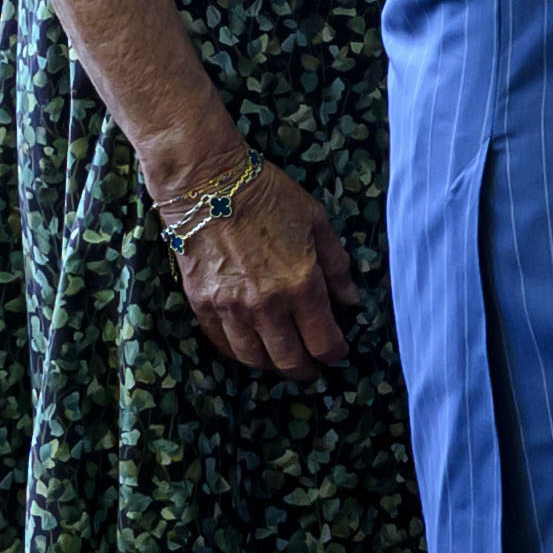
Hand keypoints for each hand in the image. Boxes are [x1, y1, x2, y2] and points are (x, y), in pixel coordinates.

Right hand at [166, 157, 355, 376]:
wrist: (207, 182)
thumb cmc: (267, 195)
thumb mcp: (316, 222)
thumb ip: (336, 266)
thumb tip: (350, 300)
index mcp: (302, 284)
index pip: (324, 341)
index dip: (336, 354)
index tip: (339, 353)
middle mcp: (267, 304)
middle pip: (289, 360)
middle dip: (305, 369)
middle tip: (312, 369)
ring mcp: (231, 307)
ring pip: (254, 358)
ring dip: (272, 365)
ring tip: (282, 361)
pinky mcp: (202, 304)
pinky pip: (223, 343)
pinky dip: (239, 352)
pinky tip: (250, 349)